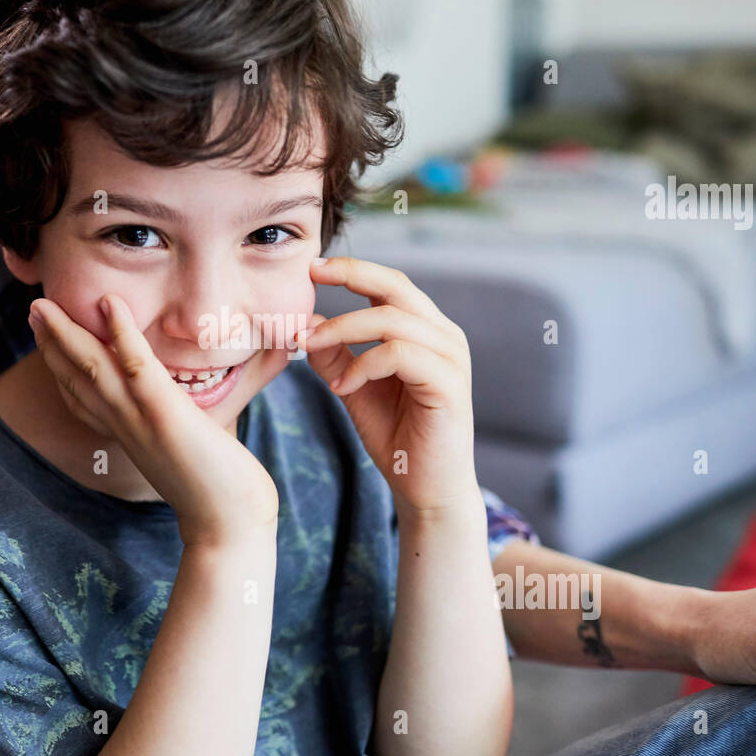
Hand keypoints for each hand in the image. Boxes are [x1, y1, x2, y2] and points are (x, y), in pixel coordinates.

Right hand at [28, 294, 278, 540]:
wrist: (228, 524)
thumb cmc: (217, 490)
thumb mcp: (186, 452)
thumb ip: (178, 431)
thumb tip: (190, 417)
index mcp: (127, 434)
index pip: (83, 397)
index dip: (61, 366)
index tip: (46, 339)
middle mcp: (124, 426)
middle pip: (76, 378)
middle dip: (51, 343)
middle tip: (32, 308)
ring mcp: (140, 418)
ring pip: (93, 367)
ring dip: (66, 333)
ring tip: (42, 303)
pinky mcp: (164, 413)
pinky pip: (137, 366)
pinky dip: (122, 333)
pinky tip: (110, 303)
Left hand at [294, 256, 476, 519]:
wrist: (426, 489)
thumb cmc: (396, 437)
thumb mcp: (354, 388)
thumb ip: (335, 355)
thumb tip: (305, 323)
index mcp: (425, 331)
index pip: (390, 284)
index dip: (353, 269)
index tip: (312, 267)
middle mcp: (444, 336)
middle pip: (396, 287)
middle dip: (350, 276)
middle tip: (309, 277)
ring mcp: (451, 358)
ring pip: (392, 320)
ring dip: (343, 329)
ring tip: (309, 348)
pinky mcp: (449, 384)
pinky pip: (400, 355)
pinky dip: (363, 365)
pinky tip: (341, 388)